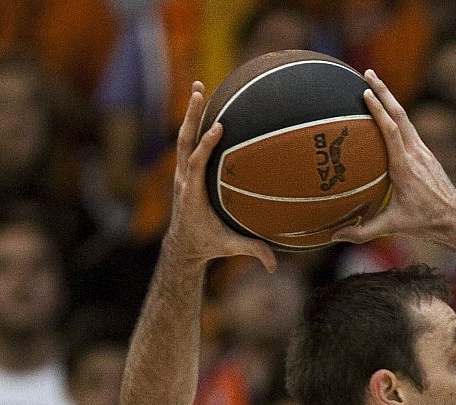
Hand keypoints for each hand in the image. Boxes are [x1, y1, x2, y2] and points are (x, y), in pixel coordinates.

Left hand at [165, 83, 276, 271]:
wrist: (182, 245)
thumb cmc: (207, 244)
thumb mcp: (229, 247)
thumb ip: (251, 251)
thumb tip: (273, 265)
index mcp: (192, 194)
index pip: (197, 163)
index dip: (206, 145)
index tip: (218, 126)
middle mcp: (184, 178)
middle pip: (184, 141)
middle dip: (191, 116)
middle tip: (198, 91)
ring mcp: (182, 172)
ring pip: (184, 136)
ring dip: (191, 112)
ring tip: (198, 88)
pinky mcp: (185, 170)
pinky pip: (189, 142)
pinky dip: (195, 123)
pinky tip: (204, 107)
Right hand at [333, 70, 455, 244]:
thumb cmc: (426, 223)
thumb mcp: (394, 227)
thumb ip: (363, 232)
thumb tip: (334, 236)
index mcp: (405, 167)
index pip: (390, 131)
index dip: (378, 110)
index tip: (365, 93)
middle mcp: (416, 154)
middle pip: (400, 114)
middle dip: (384, 91)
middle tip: (367, 73)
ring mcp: (423, 152)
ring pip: (406, 119)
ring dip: (391, 99)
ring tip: (375, 83)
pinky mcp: (427, 154)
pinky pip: (409, 129)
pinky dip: (397, 115)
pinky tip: (387, 111)